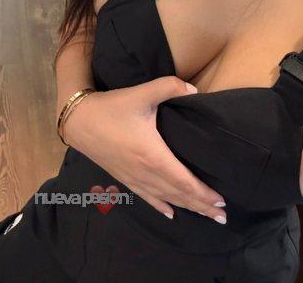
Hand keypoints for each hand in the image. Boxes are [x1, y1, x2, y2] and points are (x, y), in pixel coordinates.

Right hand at [62, 76, 226, 222]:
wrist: (79, 120)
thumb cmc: (113, 107)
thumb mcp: (142, 92)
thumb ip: (170, 87)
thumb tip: (194, 90)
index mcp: (152, 155)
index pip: (183, 181)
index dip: (202, 193)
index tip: (221, 200)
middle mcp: (145, 172)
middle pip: (178, 194)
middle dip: (201, 206)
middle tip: (222, 216)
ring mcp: (134, 178)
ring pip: (165, 198)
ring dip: (187, 208)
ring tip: (206, 215)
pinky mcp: (125, 177)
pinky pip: (147, 197)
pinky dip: (162, 206)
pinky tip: (172, 214)